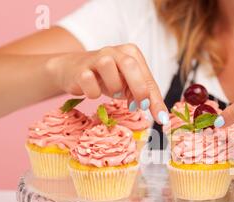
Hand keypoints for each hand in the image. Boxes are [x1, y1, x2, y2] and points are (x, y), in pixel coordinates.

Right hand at [45, 44, 167, 123]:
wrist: (72, 70)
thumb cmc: (107, 79)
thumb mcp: (128, 86)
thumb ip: (144, 97)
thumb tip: (161, 117)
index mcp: (131, 53)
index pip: (147, 77)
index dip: (155, 98)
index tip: (161, 118)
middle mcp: (114, 51)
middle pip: (130, 64)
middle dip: (138, 88)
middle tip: (139, 106)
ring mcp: (95, 58)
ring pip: (107, 67)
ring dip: (114, 87)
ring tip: (114, 93)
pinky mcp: (80, 69)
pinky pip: (88, 81)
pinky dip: (93, 92)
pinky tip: (93, 92)